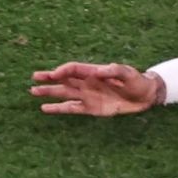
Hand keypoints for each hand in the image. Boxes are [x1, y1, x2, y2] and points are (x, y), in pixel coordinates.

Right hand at [30, 61, 160, 116]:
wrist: (144, 96)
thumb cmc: (136, 81)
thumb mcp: (129, 73)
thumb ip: (115, 71)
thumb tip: (99, 70)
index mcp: (95, 72)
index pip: (74, 69)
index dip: (64, 70)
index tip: (55, 74)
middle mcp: (87, 83)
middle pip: (65, 79)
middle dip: (50, 78)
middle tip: (34, 77)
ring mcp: (87, 95)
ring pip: (64, 93)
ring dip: (50, 92)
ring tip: (33, 91)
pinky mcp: (90, 108)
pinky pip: (71, 108)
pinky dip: (58, 108)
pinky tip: (45, 108)